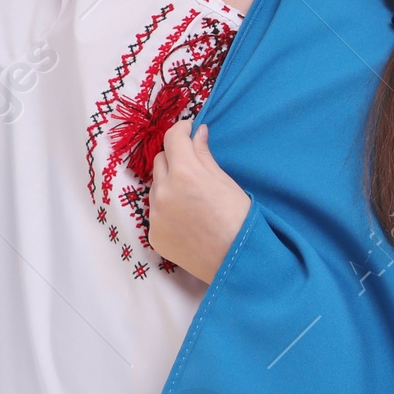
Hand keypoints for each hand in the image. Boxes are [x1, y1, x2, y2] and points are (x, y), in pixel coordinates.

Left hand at [147, 121, 251, 283]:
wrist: (237, 262)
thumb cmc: (240, 220)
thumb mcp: (226, 182)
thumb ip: (205, 155)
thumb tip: (197, 133)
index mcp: (185, 174)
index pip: (172, 138)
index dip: (182, 130)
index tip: (189, 130)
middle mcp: (163, 192)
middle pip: (161, 160)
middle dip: (176, 158)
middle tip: (194, 166)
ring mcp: (155, 215)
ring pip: (156, 187)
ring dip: (170, 184)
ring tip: (193, 198)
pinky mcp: (153, 234)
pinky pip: (156, 212)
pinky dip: (168, 210)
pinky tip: (187, 219)